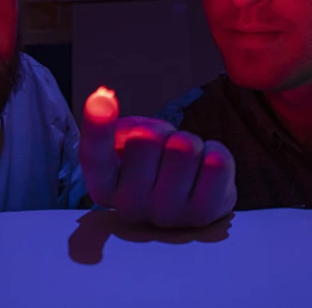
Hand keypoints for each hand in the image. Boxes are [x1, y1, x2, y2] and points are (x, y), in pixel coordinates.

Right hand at [79, 87, 236, 227]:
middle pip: (145, 138)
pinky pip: (216, 161)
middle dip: (160, 131)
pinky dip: (215, 153)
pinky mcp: (205, 214)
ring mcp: (168, 215)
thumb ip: (114, 129)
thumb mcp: (126, 150)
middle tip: (163, 148)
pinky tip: (205, 170)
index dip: (98, 126)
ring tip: (185, 161)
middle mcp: (130, 207)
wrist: (191, 203)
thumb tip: (104, 100)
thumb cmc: (154, 170)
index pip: (95, 156)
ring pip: (184, 147)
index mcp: (104, 188)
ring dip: (189, 142)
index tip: (101, 97)